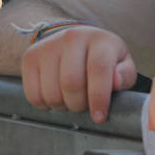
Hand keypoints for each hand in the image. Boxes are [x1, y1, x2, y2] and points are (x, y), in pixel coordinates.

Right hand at [20, 25, 136, 123]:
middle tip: (84, 106)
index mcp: (98, 40)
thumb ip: (125, 75)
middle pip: (71, 83)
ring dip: (63, 106)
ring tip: (71, 99)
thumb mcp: (121, 64)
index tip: (99, 117)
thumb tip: (116, 82)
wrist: (73, 41)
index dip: (99, 97)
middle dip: (79, 105)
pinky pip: (34, 95)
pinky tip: (56, 96)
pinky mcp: (30, 57)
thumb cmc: (101, 58)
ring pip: (52, 93)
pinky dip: (46, 105)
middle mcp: (71, 38)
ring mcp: (48, 47)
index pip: (98, 69)